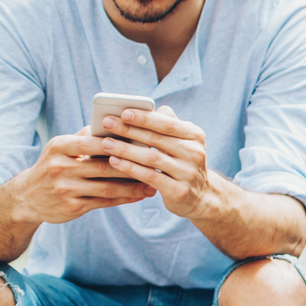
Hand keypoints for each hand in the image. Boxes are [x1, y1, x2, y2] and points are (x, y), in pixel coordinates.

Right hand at [9, 131, 155, 224]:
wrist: (26, 198)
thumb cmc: (52, 166)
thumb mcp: (60, 148)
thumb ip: (84, 136)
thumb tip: (115, 122)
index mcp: (59, 147)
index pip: (92, 142)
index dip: (118, 142)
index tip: (143, 141)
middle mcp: (60, 167)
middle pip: (104, 166)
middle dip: (133, 165)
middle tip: (156, 164)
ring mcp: (65, 189)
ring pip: (108, 187)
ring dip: (134, 186)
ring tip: (154, 183)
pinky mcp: (72, 207)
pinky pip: (105, 202)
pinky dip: (125, 198)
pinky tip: (140, 194)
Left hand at [93, 108, 223, 221]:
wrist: (200, 196)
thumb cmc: (182, 162)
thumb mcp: (182, 141)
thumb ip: (168, 124)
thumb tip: (150, 108)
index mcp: (195, 136)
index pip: (167, 123)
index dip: (144, 117)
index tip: (123, 112)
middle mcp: (195, 153)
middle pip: (156, 139)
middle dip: (128, 130)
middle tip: (106, 123)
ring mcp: (188, 173)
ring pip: (151, 158)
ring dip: (125, 149)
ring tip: (105, 143)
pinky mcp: (179, 191)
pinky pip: (149, 177)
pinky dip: (130, 168)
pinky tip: (114, 162)